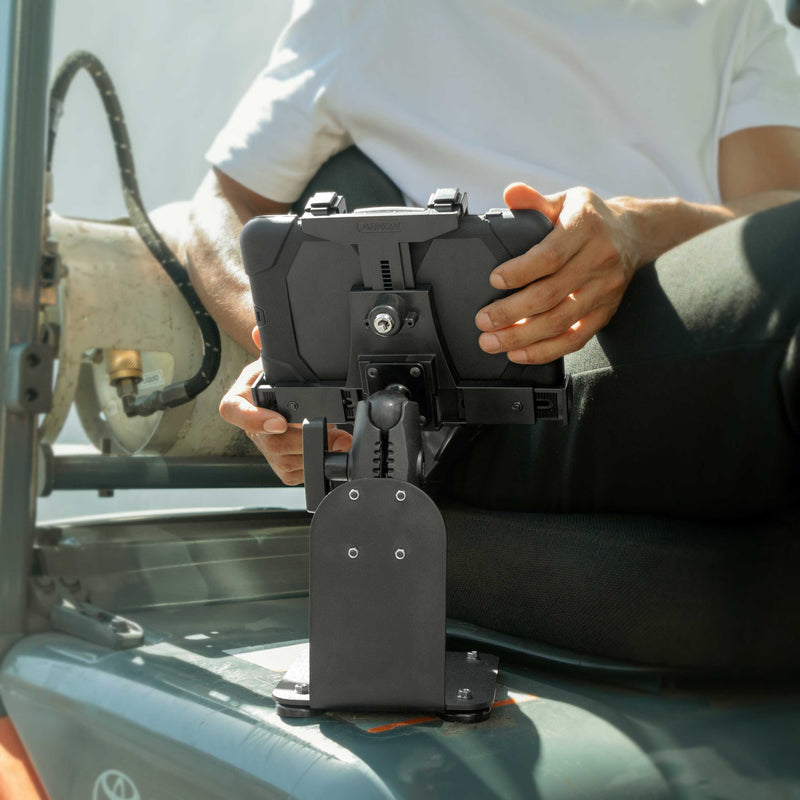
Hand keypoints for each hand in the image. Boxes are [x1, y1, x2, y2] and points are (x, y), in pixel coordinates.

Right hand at [218, 328, 351, 484]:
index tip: (278, 421)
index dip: (254, 420)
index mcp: (240, 400)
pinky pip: (296, 472)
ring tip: (338, 436)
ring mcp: (266, 450)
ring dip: (316, 449)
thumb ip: (268, 346)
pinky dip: (316, 462)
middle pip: (271, 442)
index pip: (234, 412)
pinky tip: (331, 449)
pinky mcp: (282, 466)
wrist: (280, 395)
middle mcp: (251, 429)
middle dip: (305, 437)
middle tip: (332, 429)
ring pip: (286, 459)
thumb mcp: (270, 360)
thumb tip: (260, 331)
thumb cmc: (272, 378)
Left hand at [476, 183, 641, 362]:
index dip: (520, 271)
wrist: (634, 234)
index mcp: (586, 227)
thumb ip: (534, 200)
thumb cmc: (589, 218)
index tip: (494, 280)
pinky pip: (575, 339)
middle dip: (512, 312)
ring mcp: (604, 290)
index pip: (551, 256)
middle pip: (552, 294)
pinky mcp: (606, 312)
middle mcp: (599, 260)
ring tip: (493, 341)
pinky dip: (546, 350)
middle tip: (483, 320)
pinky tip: (520, 353)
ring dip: (523, 337)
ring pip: (561, 321)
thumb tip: (511, 194)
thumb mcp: (564, 200)